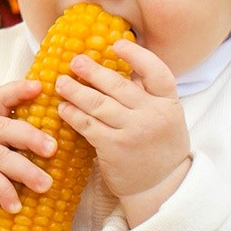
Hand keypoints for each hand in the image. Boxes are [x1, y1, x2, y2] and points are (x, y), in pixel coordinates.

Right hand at [0, 79, 59, 219]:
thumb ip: (20, 135)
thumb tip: (65, 135)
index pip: (1, 97)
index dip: (18, 90)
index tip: (39, 86)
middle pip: (5, 128)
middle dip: (31, 137)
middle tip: (53, 149)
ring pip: (0, 158)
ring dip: (26, 172)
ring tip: (45, 185)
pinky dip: (5, 193)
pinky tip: (17, 206)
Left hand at [54, 39, 190, 225]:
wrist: (161, 186)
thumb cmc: (159, 147)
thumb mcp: (166, 117)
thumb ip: (148, 93)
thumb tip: (119, 63)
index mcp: (169, 103)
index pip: (158, 72)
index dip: (137, 56)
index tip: (116, 44)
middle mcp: (154, 115)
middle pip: (119, 86)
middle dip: (93, 71)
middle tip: (74, 61)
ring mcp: (134, 132)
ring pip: (99, 104)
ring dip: (76, 91)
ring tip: (60, 82)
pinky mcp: (114, 148)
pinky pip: (88, 125)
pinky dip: (73, 114)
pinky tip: (63, 108)